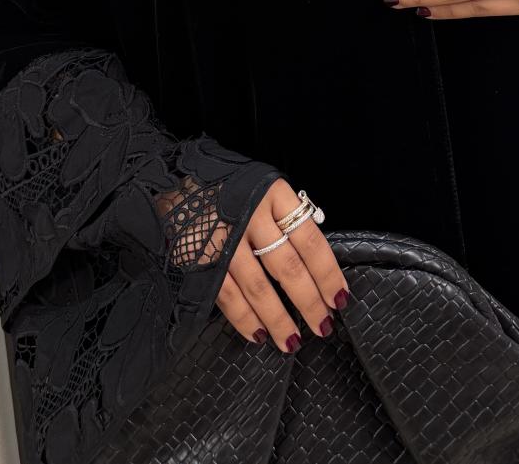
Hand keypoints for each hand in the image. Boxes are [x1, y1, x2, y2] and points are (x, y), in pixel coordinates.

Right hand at [215, 178, 349, 352]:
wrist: (179, 177)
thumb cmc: (233, 187)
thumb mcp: (266, 189)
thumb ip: (287, 219)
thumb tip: (314, 263)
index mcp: (275, 196)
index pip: (310, 240)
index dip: (327, 273)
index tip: (339, 298)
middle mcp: (252, 216)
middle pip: (288, 267)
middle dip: (309, 301)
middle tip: (323, 326)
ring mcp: (225, 238)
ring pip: (258, 286)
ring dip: (278, 318)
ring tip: (292, 341)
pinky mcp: (201, 257)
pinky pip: (226, 294)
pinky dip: (243, 318)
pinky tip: (258, 334)